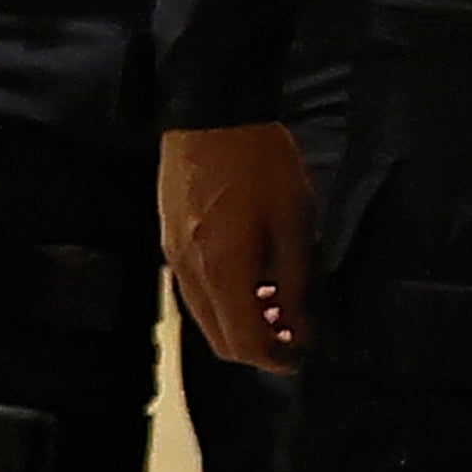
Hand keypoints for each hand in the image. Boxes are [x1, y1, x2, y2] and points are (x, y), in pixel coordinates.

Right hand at [163, 120, 314, 371]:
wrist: (212, 111)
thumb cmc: (261, 163)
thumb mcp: (295, 223)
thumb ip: (297, 283)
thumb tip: (302, 327)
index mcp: (223, 273)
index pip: (245, 346)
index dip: (277, 360)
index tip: (303, 352)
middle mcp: (190, 274)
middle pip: (221, 342)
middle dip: (258, 348)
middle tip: (293, 333)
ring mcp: (173, 257)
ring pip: (205, 319)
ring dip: (240, 323)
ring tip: (277, 302)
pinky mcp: (169, 239)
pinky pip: (194, 291)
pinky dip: (222, 299)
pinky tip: (250, 276)